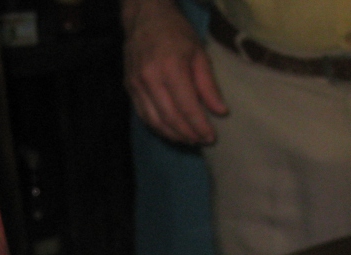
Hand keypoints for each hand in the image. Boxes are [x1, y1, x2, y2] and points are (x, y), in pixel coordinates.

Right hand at [122, 0, 227, 144]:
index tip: (211, 137)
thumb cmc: (176, 33)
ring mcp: (137, 85)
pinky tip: (172, 132)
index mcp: (171, 68)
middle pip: (171, 118)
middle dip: (188, 133)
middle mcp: (150, 79)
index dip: (200, 126)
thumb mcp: (199, 54)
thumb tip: (221, 112)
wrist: (144, 18)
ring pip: (155, 121)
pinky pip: (144, 116)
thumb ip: (209, 85)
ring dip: (174, 135)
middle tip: (202, 141)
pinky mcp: (129, 88)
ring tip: (189, 140)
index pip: (187, 107)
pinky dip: (159, 128)